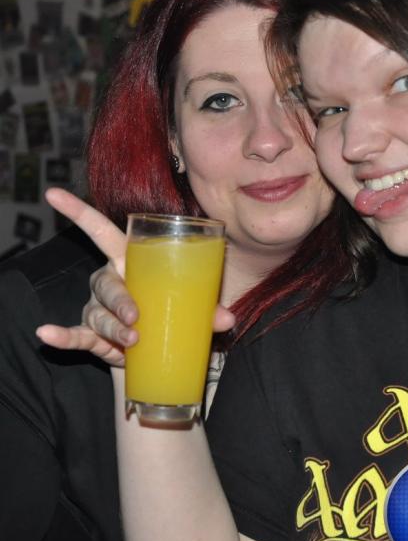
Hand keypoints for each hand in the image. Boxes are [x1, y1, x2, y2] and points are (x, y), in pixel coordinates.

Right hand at [35, 188, 234, 366]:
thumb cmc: (175, 310)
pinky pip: (76, 334)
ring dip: (112, 325)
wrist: (162, 346)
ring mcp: (99, 308)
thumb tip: (228, 320)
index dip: (78, 212)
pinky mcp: (94, 335)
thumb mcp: (194, 304)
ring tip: (131, 339)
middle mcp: (109, 280)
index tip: (53, 194)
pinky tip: (46, 334)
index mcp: (130, 261)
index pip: (101, 231)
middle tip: (135, 316)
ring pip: (98, 311)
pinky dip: (62, 336)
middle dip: (118, 297)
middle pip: (105, 281)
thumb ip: (209, 308)